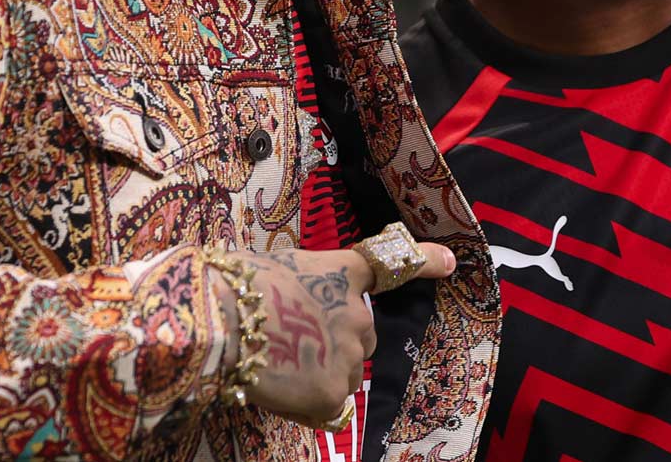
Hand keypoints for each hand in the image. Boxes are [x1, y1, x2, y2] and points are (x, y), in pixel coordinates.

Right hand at [230, 243, 453, 425]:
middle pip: (361, 340)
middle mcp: (357, 314)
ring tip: (277, 367)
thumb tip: (298, 320)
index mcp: (341, 274)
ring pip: (344, 376)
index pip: (392, 264)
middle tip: (292, 345)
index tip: (450, 262)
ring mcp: (348, 356)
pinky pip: (327, 408)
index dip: (424, 262)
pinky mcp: (331, 393)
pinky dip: (305, 405)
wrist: (219, 317)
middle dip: (335, 346)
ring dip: (320, 377)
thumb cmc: (233, 286)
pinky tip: (278, 389)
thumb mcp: (276, 272)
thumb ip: (304, 293)